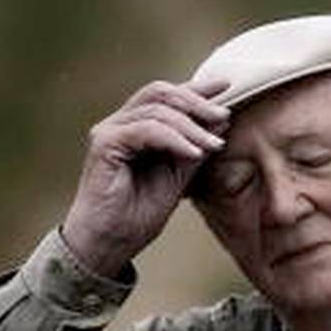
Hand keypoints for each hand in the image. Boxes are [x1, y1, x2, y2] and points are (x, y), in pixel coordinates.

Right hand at [59, 78, 230, 277]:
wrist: (110, 244)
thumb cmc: (136, 215)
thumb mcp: (178, 176)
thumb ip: (195, 147)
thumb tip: (221, 120)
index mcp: (135, 127)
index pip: (166, 96)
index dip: (196, 89)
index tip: (226, 86)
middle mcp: (119, 123)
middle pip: (160, 93)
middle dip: (197, 102)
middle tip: (224, 115)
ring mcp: (109, 131)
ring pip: (156, 110)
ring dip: (191, 127)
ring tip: (214, 145)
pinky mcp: (104, 144)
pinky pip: (146, 130)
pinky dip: (174, 139)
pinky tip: (193, 153)